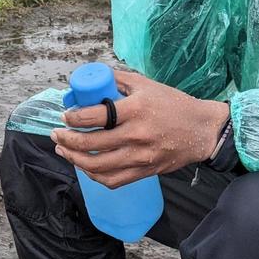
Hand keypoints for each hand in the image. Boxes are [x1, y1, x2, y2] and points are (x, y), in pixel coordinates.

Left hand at [50, 69, 228, 187]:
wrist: (202, 130)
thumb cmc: (175, 105)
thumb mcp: (147, 84)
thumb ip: (119, 80)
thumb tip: (94, 78)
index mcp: (135, 110)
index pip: (94, 116)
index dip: (73, 117)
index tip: (66, 115)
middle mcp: (136, 135)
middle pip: (90, 143)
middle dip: (66, 139)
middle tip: (57, 133)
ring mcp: (140, 157)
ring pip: (97, 166)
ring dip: (74, 159)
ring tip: (63, 150)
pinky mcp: (144, 171)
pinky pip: (112, 180)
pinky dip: (94, 176)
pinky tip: (85, 167)